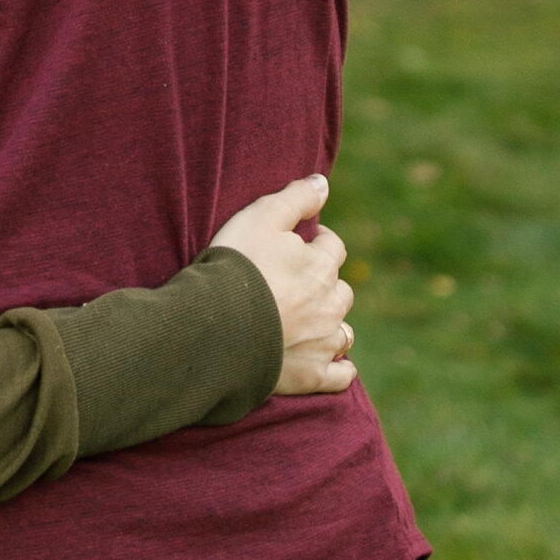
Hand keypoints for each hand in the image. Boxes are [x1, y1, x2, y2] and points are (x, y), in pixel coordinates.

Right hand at [209, 176, 357, 397]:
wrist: (215, 325)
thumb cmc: (236, 266)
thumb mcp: (261, 217)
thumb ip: (296, 197)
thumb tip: (323, 182)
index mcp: (321, 265)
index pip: (333, 248)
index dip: (319, 244)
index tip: (303, 245)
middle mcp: (330, 304)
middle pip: (340, 291)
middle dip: (326, 286)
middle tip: (300, 285)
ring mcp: (322, 343)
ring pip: (343, 332)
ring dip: (333, 325)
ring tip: (313, 323)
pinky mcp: (311, 376)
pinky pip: (339, 376)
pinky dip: (340, 370)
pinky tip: (337, 366)